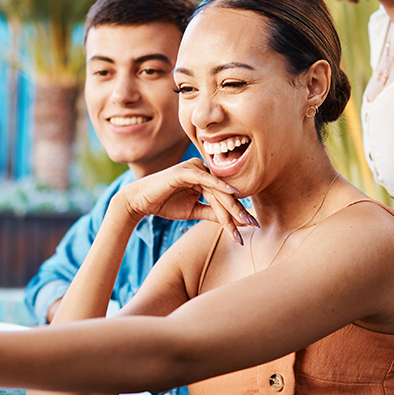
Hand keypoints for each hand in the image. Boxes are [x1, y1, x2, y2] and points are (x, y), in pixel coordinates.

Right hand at [119, 158, 255, 243]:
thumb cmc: (164, 204)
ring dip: (230, 206)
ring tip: (243, 221)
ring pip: (217, 189)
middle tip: (254, 224)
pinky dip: (219, 186)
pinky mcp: (185, 171)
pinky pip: (205, 178)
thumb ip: (211, 213)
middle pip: (223, 193)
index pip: (223, 197)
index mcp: (203, 178)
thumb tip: (232, 222)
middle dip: (238, 210)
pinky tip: (232, 193)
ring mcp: (193, 168)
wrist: (140, 201)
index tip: (251, 226)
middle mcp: (200, 170)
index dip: (237, 212)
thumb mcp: (192, 211)